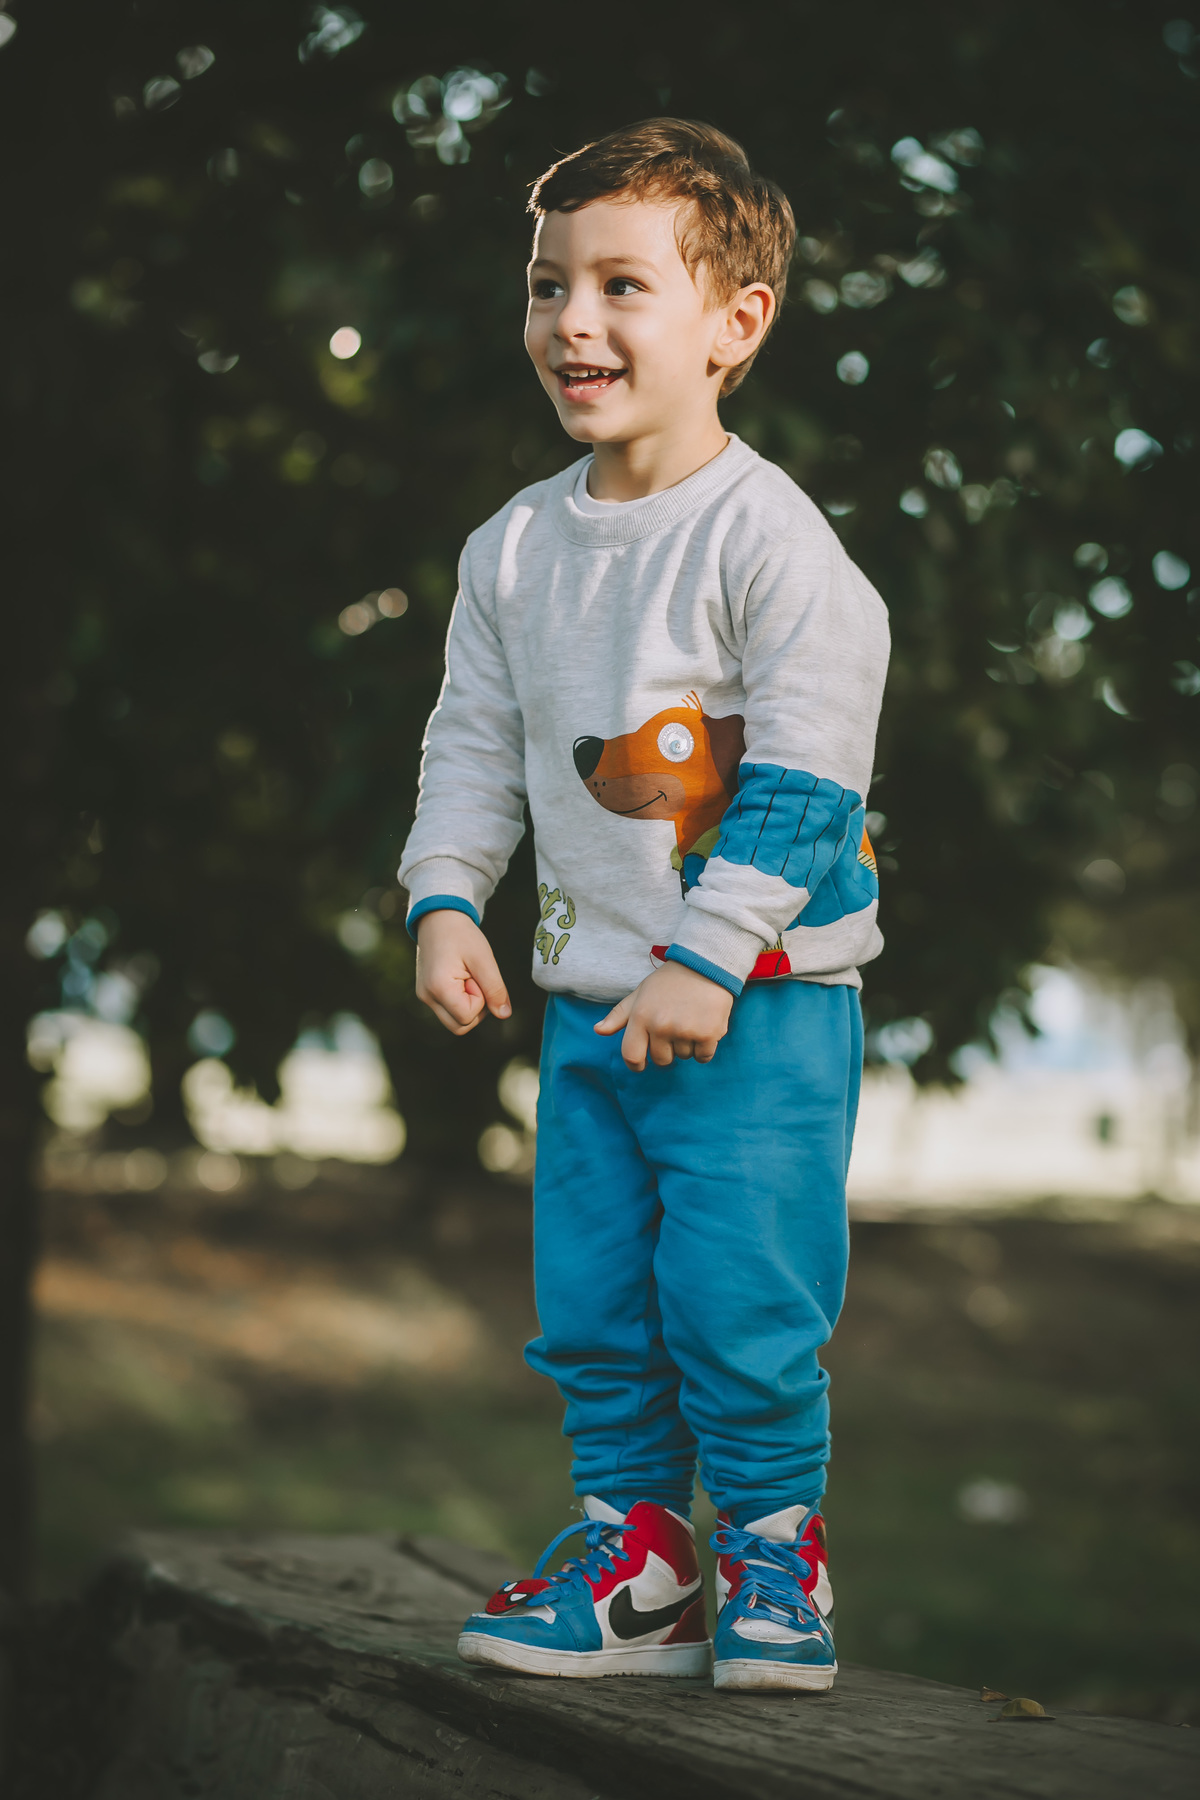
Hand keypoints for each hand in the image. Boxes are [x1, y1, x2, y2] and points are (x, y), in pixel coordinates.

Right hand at [415, 910, 510, 1034]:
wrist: (438, 919)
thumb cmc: (462, 935)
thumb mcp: (484, 960)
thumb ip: (495, 989)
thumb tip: (504, 1014)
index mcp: (439, 988)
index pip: (468, 1017)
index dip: (480, 1000)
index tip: (476, 975)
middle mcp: (427, 997)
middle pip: (460, 1026)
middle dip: (475, 1009)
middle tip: (474, 979)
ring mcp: (424, 996)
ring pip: (454, 1021)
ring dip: (468, 1005)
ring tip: (467, 978)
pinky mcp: (426, 994)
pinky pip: (449, 1010)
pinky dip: (460, 1000)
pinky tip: (460, 979)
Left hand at [594, 961, 732, 1070]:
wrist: (706, 966)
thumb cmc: (669, 981)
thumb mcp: (640, 993)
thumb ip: (619, 1015)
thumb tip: (598, 1030)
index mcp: (641, 1017)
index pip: (631, 1055)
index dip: (636, 1065)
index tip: (642, 1064)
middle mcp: (661, 1026)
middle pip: (661, 1060)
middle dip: (667, 1050)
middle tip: (675, 1029)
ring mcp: (685, 1031)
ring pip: (683, 1057)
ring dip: (687, 1045)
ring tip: (691, 1021)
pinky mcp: (708, 1034)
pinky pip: (703, 1057)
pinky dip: (705, 1048)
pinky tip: (705, 1027)